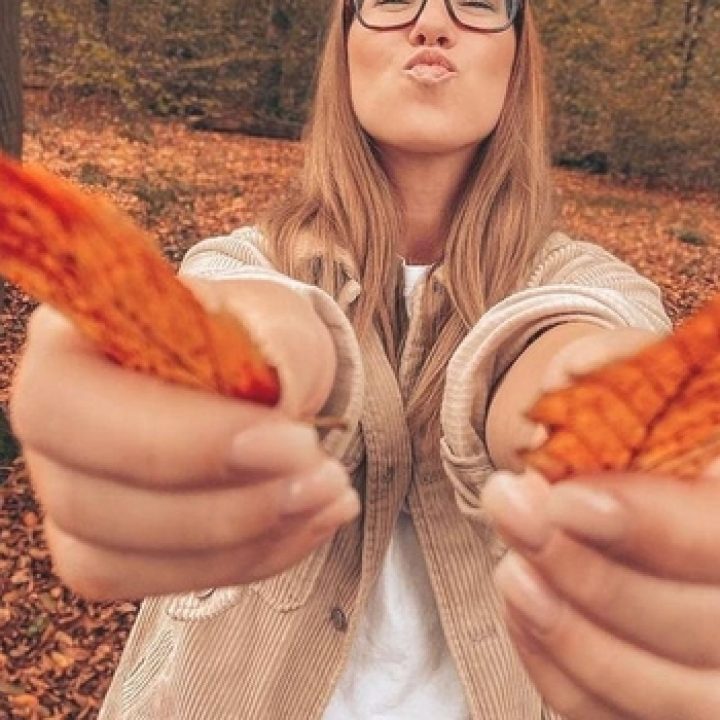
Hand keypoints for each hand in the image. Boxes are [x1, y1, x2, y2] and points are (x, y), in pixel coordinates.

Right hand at [10, 285, 356, 600]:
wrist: (256, 376)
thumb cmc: (250, 339)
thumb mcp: (275, 314)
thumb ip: (278, 343)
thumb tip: (279, 402)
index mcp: (70, 345)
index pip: (70, 403)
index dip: (178, 439)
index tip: (292, 441)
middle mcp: (53, 429)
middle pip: (85, 500)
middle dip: (221, 508)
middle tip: (321, 478)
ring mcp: (71, 498)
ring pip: (119, 562)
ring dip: (243, 541)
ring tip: (328, 494)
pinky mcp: (110, 551)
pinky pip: (163, 585)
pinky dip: (250, 561)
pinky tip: (307, 521)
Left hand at [482, 322, 718, 718]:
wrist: (679, 498)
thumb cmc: (678, 435)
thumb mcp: (674, 387)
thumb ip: (628, 368)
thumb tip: (569, 373)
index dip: (650, 527)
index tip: (565, 498)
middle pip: (698, 627)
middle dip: (587, 574)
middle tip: (507, 510)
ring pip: (665, 693)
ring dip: (569, 630)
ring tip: (508, 569)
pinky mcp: (690, 707)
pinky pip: (622, 719)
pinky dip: (562, 675)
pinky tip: (523, 611)